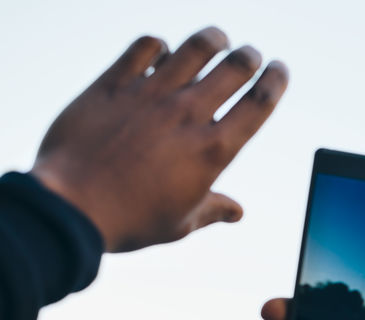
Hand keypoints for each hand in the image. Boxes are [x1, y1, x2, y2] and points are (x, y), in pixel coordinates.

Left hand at [30, 27, 287, 251]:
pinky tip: (161, 49)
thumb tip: (236, 212)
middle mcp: (187, 115)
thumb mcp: (180, 223)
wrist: (72, 205)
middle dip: (249, 56)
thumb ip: (213, 209)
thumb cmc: (130, 219)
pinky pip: (144, 48)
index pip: (258, 104)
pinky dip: (159, 44)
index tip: (279, 70)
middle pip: (233, 68)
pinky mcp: (114, 84)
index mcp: (212, 150)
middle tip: (249, 55)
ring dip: (213, 39)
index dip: (276, 81)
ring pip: (194, 48)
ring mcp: (150, 95)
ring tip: (218, 38)